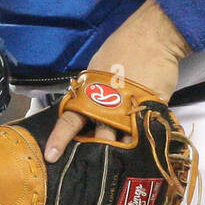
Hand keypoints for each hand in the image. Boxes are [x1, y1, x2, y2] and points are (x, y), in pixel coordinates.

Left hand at [44, 0, 188, 162]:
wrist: (153, 36)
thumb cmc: (124, 46)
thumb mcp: (98, 66)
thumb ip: (92, 89)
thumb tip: (87, 103)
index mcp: (90, 92)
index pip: (71, 119)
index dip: (60, 138)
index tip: (51, 156)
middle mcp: (107, 104)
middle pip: (97, 136)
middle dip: (95, 152)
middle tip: (89, 168)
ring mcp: (129, 109)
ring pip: (121, 140)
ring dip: (119, 151)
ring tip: (117, 166)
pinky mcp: (150, 110)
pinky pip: (144, 133)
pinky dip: (141, 142)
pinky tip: (140, 153)